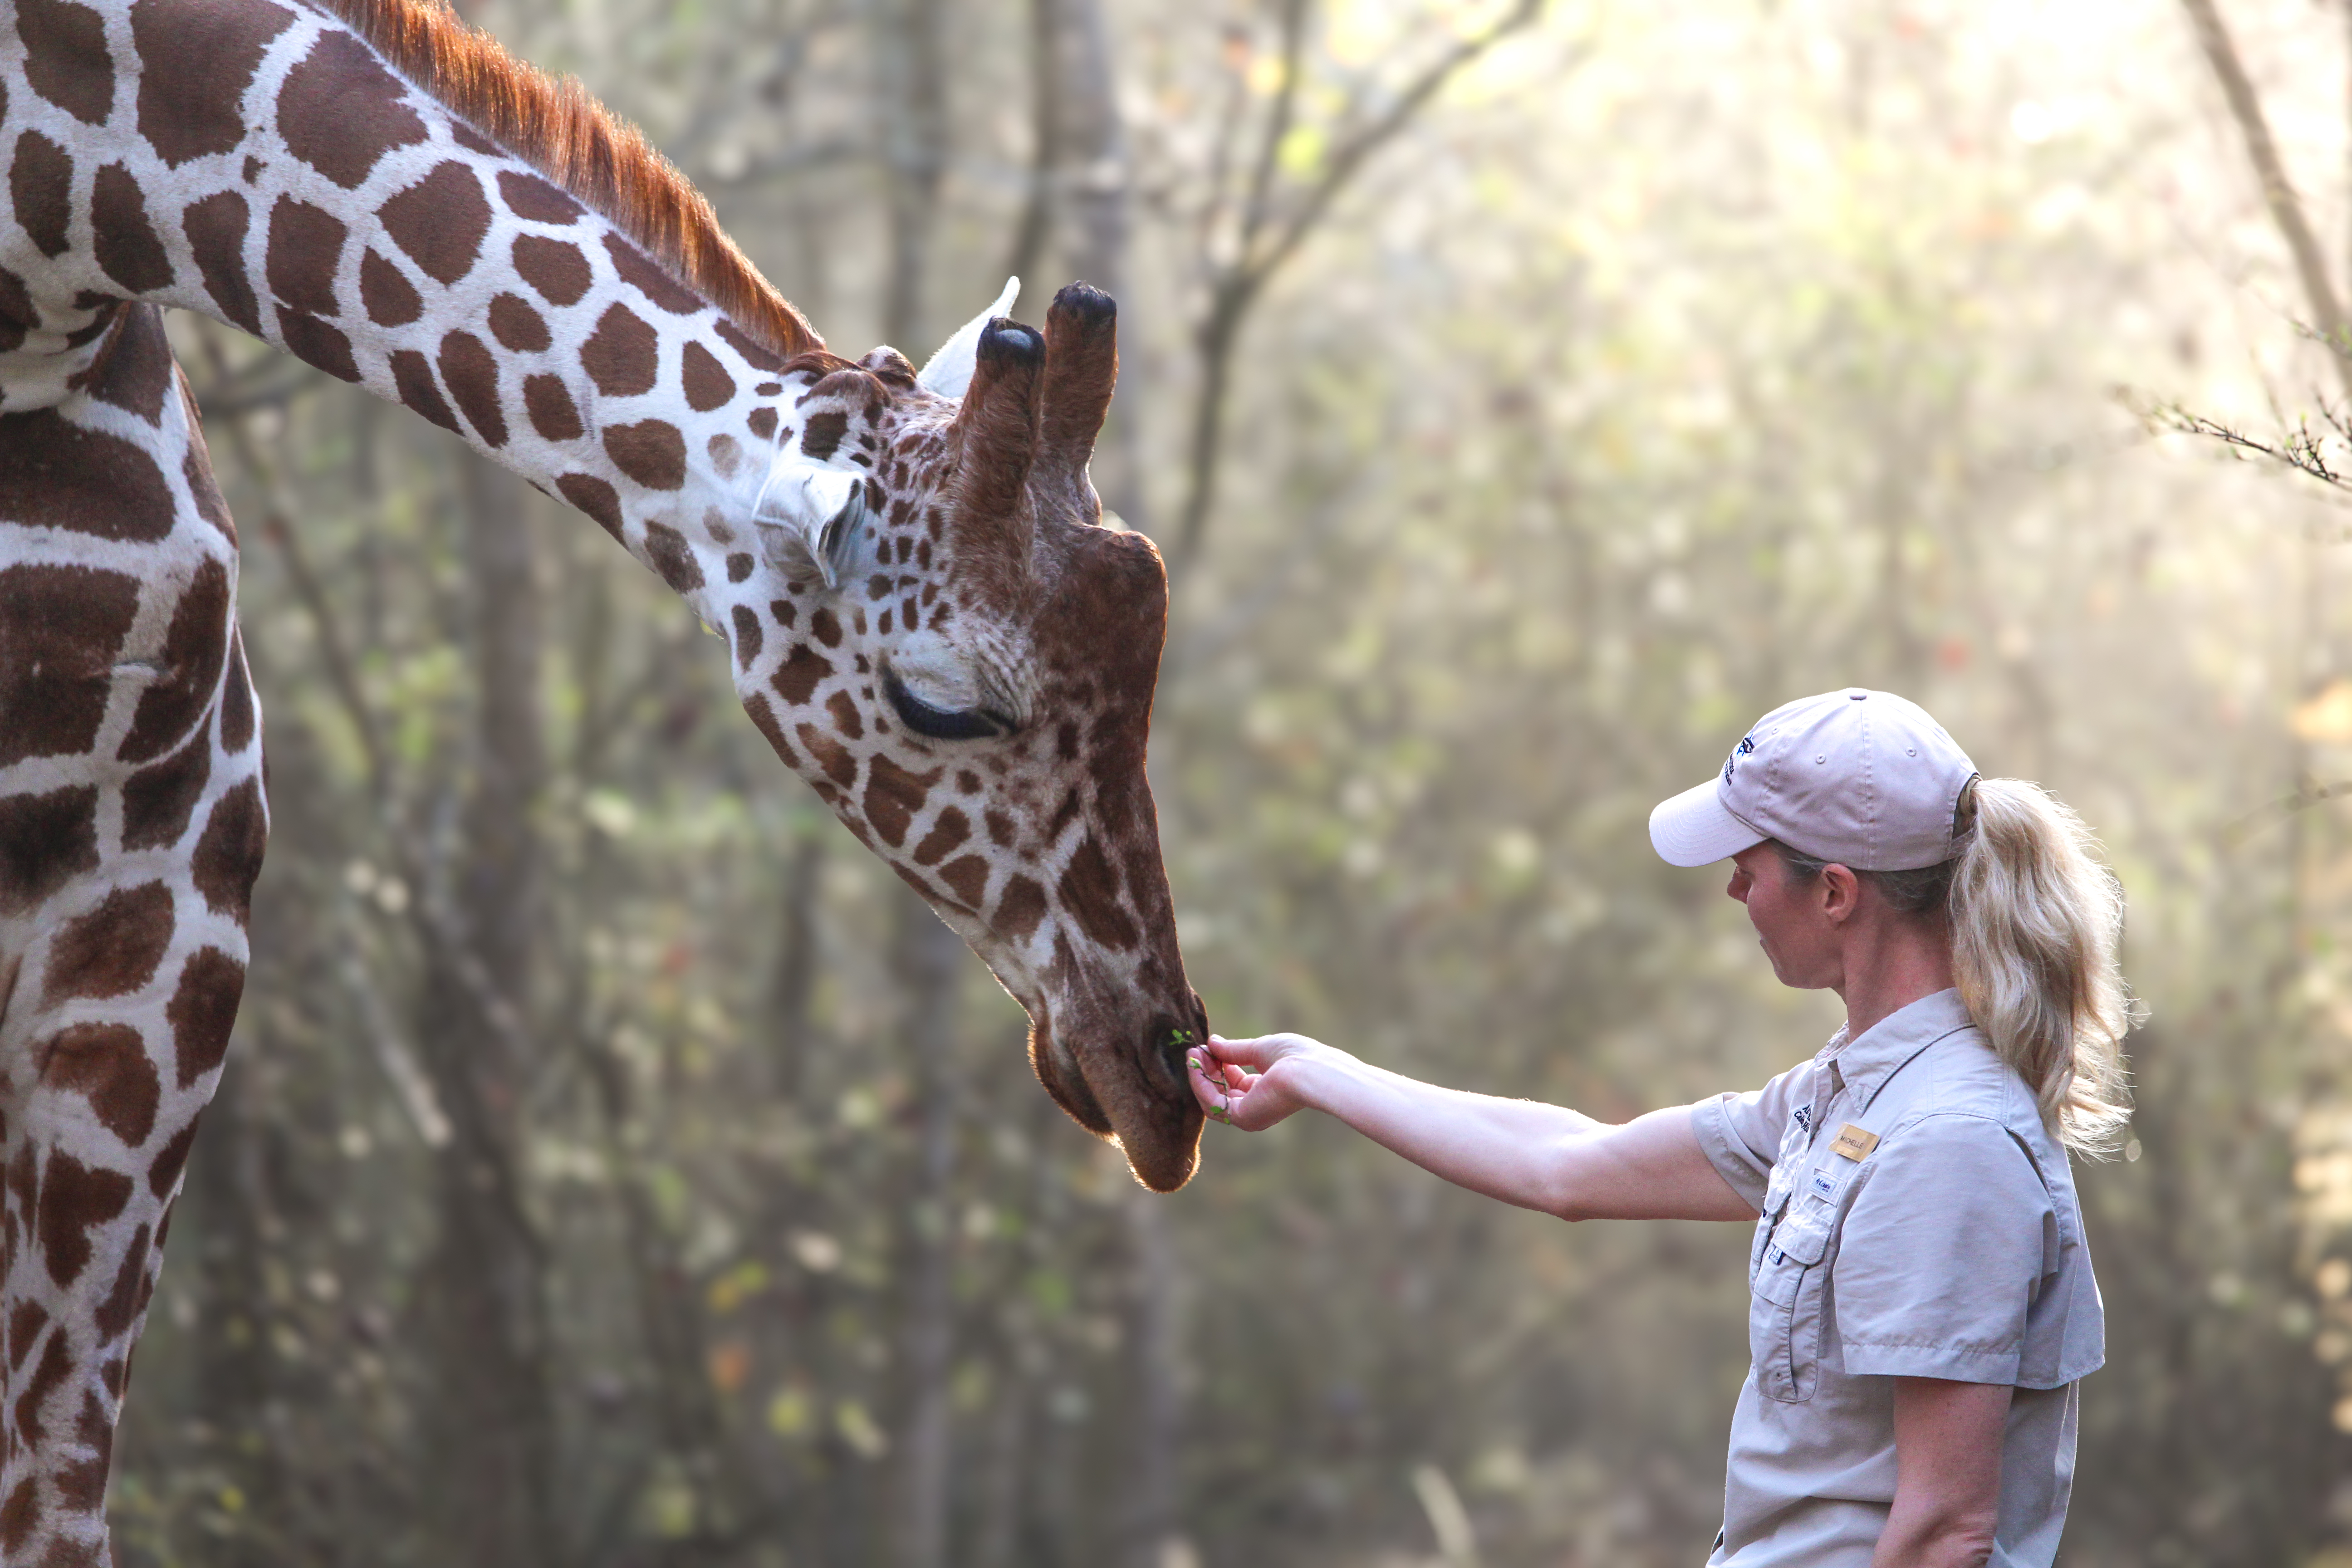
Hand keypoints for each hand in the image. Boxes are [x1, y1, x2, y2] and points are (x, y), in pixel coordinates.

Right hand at [1185, 1033, 1330, 1131]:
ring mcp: (1248, 1115)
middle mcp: (1256, 1106)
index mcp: (1266, 1089)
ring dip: (1200, 1076)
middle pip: (1222, 1091)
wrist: (1308, 1070)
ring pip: (1213, 1099)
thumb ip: (1234, 1050)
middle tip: (1194, 1051)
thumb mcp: (1258, 1048)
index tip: (1206, 1048)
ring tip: (1193, 1055)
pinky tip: (1197, 1065)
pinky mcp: (1241, 1117)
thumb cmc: (1294, 1056)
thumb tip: (1212, 1043)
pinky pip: (1212, 1103)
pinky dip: (1202, 1083)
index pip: (1235, 1081)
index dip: (1219, 1064)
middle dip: (1207, 1069)